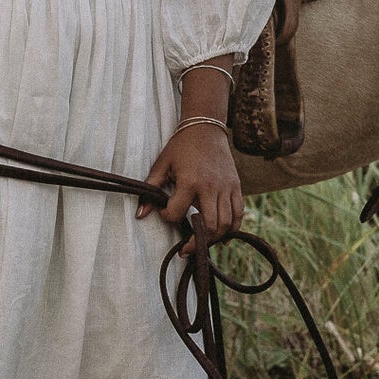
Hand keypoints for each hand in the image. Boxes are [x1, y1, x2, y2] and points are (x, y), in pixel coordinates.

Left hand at [137, 122, 243, 241]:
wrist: (206, 129)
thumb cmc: (181, 146)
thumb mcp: (161, 164)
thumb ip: (150, 189)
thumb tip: (140, 214)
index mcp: (190, 181)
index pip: (177, 213)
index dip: (167, 217)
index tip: (164, 213)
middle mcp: (211, 187)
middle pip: (209, 226)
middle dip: (196, 242)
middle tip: (185, 249)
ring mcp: (226, 188)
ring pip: (226, 224)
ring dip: (214, 238)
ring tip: (202, 242)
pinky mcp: (236, 187)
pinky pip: (238, 214)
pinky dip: (232, 228)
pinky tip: (222, 237)